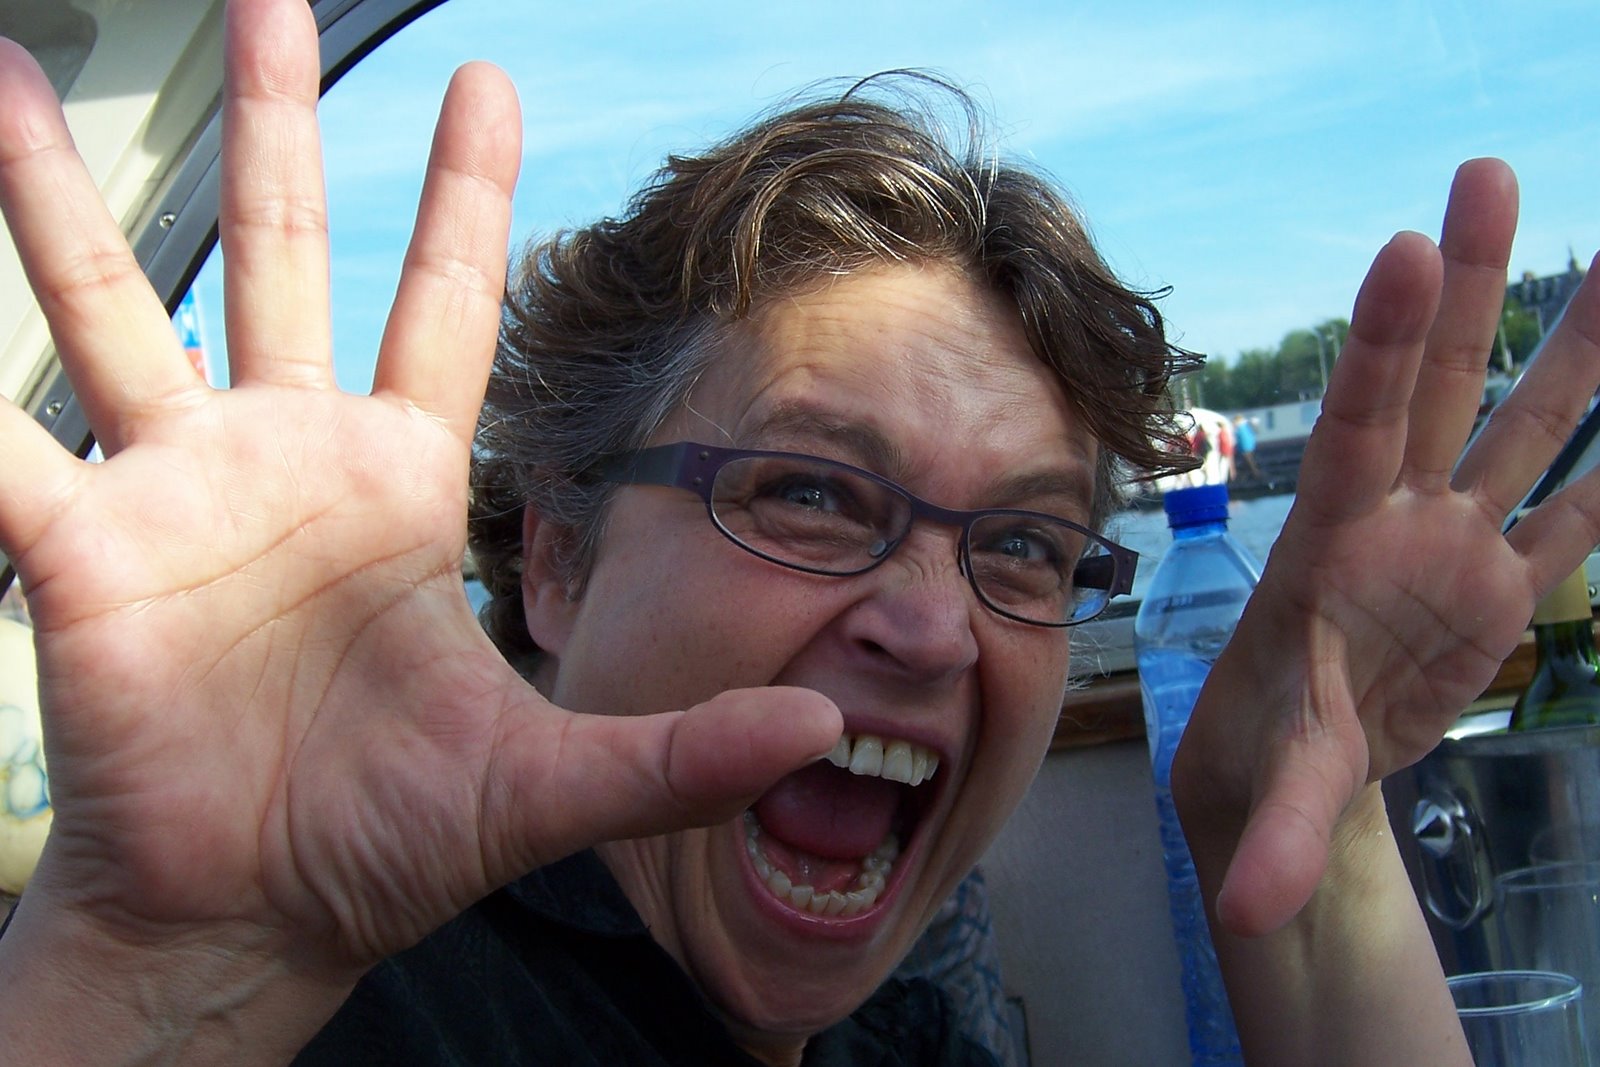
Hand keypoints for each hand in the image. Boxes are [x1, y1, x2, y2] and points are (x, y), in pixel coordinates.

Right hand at [0, 0, 836, 995]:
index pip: (443, 307)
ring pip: (116, 304)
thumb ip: (679, 753)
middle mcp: (286, 458)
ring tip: (4, 69)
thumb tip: (825, 728)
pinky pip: (0, 450)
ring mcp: (175, 492)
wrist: (253, 916)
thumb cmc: (391, 842)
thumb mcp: (549, 788)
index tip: (487, 82)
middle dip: (276, 125)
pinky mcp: (83, 552)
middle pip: (277, 254)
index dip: (463, 197)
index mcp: (400, 483)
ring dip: (58, 193)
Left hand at [1173, 158, 1599, 935]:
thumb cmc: (1265, 754)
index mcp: (1328, 549)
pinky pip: (1578, 515)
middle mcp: (1397, 525)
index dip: (1382, 348)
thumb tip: (1253, 912)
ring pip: (1519, 428)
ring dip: (1568, 344)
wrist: (1293, 765)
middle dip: (1464, 292)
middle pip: (1438, 392)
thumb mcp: (1277, 793)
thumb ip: (1281, 838)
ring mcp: (1456, 548)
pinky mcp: (1503, 588)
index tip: (1406, 249)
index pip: (1357, 432)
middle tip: (1483, 171)